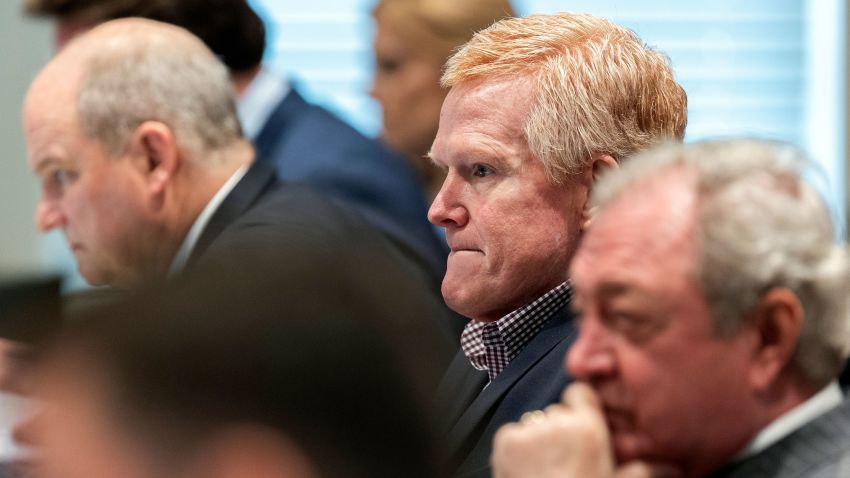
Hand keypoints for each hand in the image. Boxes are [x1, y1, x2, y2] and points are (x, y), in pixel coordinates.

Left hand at [491, 383, 679, 477]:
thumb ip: (645, 471)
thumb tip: (674, 468)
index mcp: (587, 430)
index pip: (580, 392)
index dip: (581, 409)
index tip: (582, 425)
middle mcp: (556, 422)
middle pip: (558, 412)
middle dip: (561, 429)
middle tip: (567, 459)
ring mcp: (527, 430)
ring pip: (535, 423)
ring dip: (539, 439)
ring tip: (547, 468)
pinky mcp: (504, 441)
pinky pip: (512, 434)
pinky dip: (517, 448)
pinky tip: (528, 469)